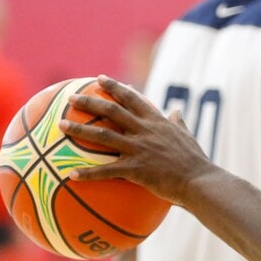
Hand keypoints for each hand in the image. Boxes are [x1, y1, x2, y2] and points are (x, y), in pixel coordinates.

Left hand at [61, 76, 207, 202]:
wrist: (199, 181)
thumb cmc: (195, 161)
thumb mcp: (187, 136)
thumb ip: (178, 122)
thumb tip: (176, 111)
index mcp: (156, 121)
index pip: (132, 98)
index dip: (114, 87)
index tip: (99, 79)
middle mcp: (144, 131)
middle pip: (111, 111)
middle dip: (89, 103)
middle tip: (71, 99)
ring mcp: (139, 149)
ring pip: (103, 136)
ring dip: (79, 130)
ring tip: (61, 126)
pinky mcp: (136, 169)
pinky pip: (106, 171)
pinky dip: (88, 173)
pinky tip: (70, 175)